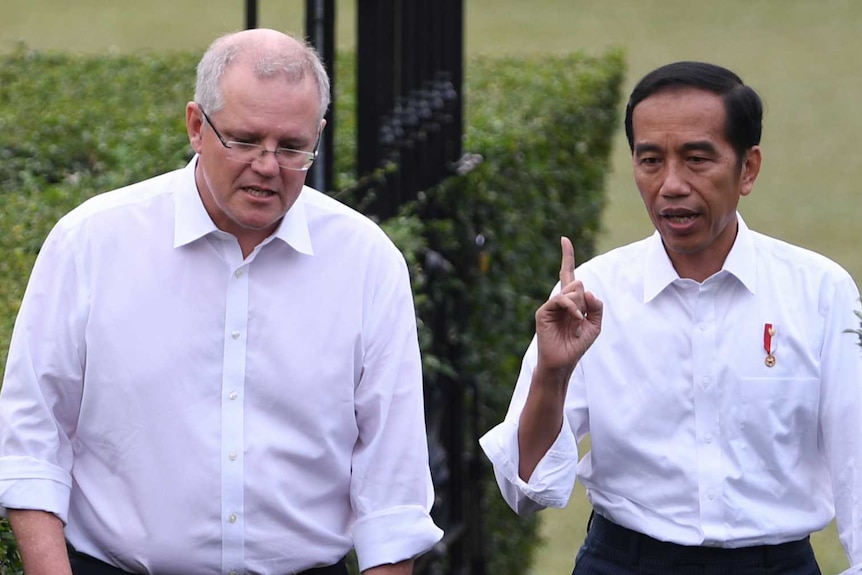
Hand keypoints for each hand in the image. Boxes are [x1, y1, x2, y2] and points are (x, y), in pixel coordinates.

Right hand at [534, 236, 602, 379]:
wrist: (563, 363)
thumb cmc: (576, 345)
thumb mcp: (595, 325)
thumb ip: (596, 306)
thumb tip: (585, 289)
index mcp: (570, 301)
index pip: (568, 274)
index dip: (567, 256)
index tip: (564, 239)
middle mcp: (559, 300)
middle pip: (578, 283)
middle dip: (586, 301)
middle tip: (581, 319)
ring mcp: (550, 305)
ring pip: (572, 291)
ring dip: (580, 307)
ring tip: (576, 323)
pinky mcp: (543, 312)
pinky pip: (561, 300)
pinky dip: (572, 309)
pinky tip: (574, 319)